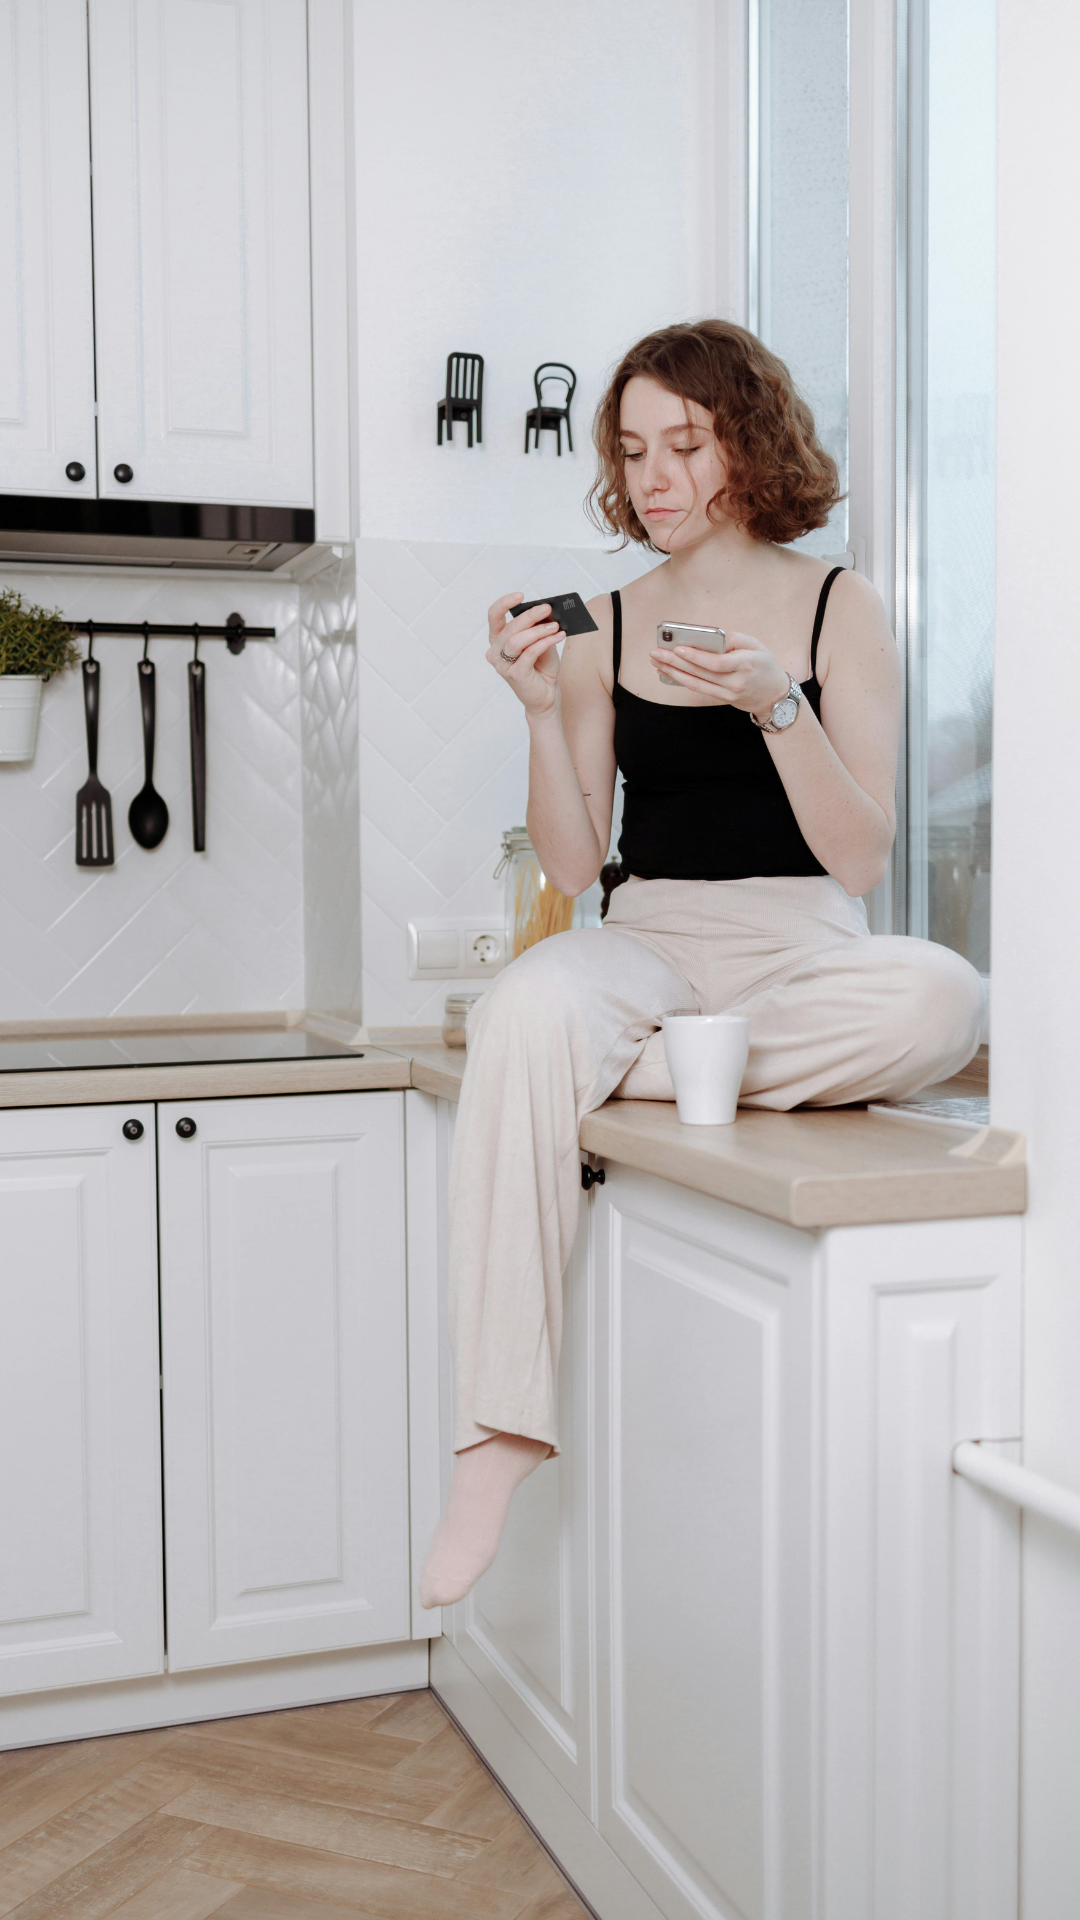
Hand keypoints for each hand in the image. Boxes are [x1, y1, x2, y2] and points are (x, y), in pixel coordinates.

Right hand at [487, 593, 563, 717]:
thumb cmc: (541, 668)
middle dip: (530, 616)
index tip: (521, 595)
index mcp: (498, 640)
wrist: (546, 696)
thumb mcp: (541, 642)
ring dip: (538, 631)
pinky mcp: (515, 676)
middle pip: (510, 628)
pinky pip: (529, 653)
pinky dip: (545, 642)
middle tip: (547, 608)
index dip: (504, 603)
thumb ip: (538, 628)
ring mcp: (503, 666)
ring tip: (555, 625)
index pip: (494, 617)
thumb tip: (545, 611)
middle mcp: (495, 652)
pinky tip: (558, 636)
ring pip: (516, 641)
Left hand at [649, 629, 791, 719]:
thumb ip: (735, 639)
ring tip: (656, 662)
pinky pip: (699, 689)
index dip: (696, 656)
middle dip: (675, 662)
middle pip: (701, 672)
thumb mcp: (756, 645)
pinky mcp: (723, 699)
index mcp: (746, 664)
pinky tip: (669, 672)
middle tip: (656, 652)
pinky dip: (682, 680)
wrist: (774, 695)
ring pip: (696, 683)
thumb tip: (711, 635)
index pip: (717, 663)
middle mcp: (736, 681)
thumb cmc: (764, 665)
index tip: (678, 647)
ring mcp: (729, 693)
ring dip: (673, 672)